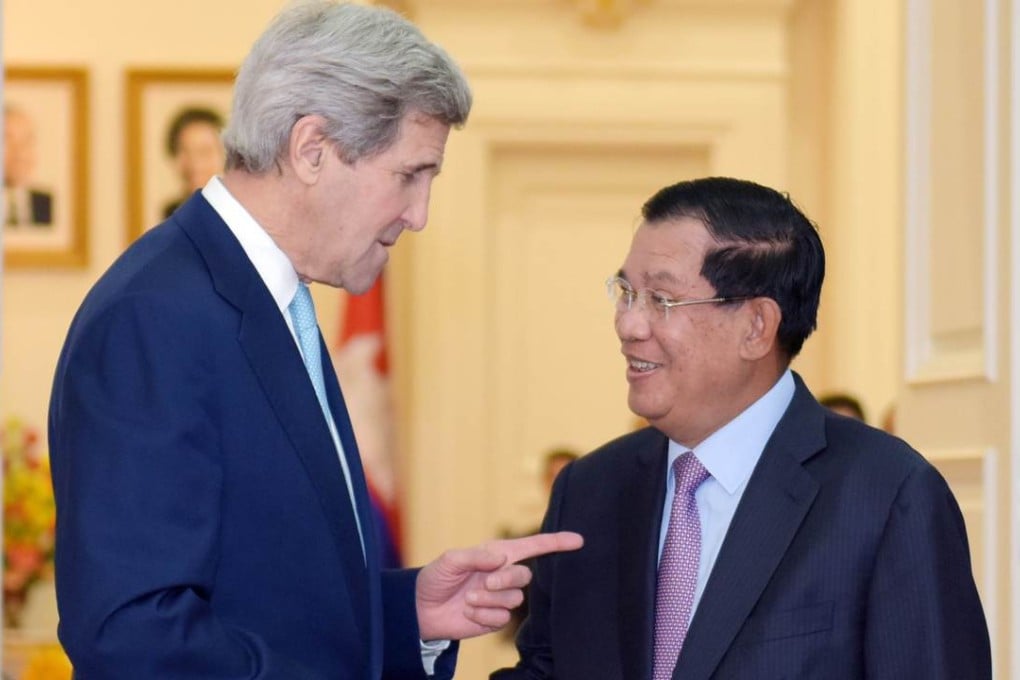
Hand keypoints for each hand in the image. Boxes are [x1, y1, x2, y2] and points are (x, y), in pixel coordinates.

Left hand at [415, 531, 582, 640]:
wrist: (421, 609)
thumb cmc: (436, 578)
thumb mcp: (451, 560)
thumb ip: (476, 556)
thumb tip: (501, 559)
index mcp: (497, 555)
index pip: (533, 547)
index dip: (556, 543)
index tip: (579, 540)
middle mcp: (503, 575)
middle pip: (525, 576)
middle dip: (506, 579)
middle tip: (484, 582)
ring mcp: (500, 598)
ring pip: (514, 599)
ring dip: (490, 599)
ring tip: (468, 599)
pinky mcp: (494, 619)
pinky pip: (502, 618)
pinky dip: (483, 615)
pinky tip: (469, 612)